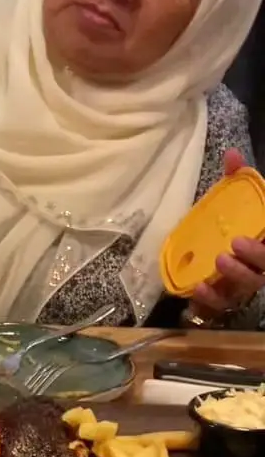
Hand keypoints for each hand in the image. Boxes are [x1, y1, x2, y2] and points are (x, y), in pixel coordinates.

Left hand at [187, 148, 264, 319]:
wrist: (211, 250)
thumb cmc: (233, 224)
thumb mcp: (237, 201)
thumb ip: (238, 180)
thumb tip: (231, 153)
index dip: (263, 246)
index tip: (250, 234)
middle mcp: (261, 263)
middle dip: (256, 256)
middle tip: (236, 243)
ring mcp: (244, 282)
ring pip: (248, 285)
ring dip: (236, 274)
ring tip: (219, 260)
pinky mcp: (224, 297)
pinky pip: (222, 304)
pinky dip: (212, 298)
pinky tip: (199, 288)